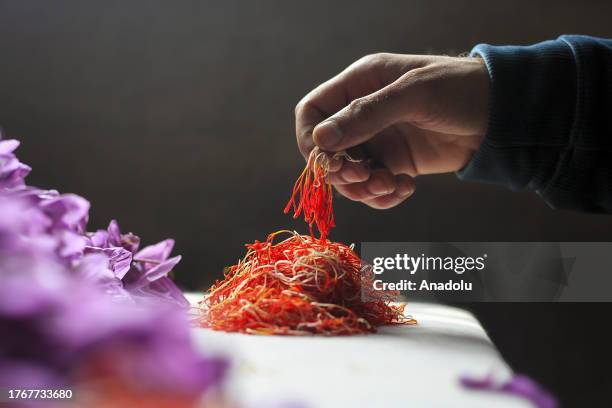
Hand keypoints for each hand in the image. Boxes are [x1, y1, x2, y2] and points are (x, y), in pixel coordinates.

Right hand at [295, 53, 488, 208]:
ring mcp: (378, 142)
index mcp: (359, 85)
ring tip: (391, 185)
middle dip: (342, 172)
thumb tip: (321, 140)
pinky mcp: (395, 164)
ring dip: (364, 189)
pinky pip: (373, 189)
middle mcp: (362, 115)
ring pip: (349, 176)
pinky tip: (406, 188)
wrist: (502, 114)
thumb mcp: (413, 94)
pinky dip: (383, 196)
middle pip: (327, 152)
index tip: (327, 162)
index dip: (310, 139)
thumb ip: (366, 115)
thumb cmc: (460, 89)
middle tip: (367, 178)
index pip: (312, 112)